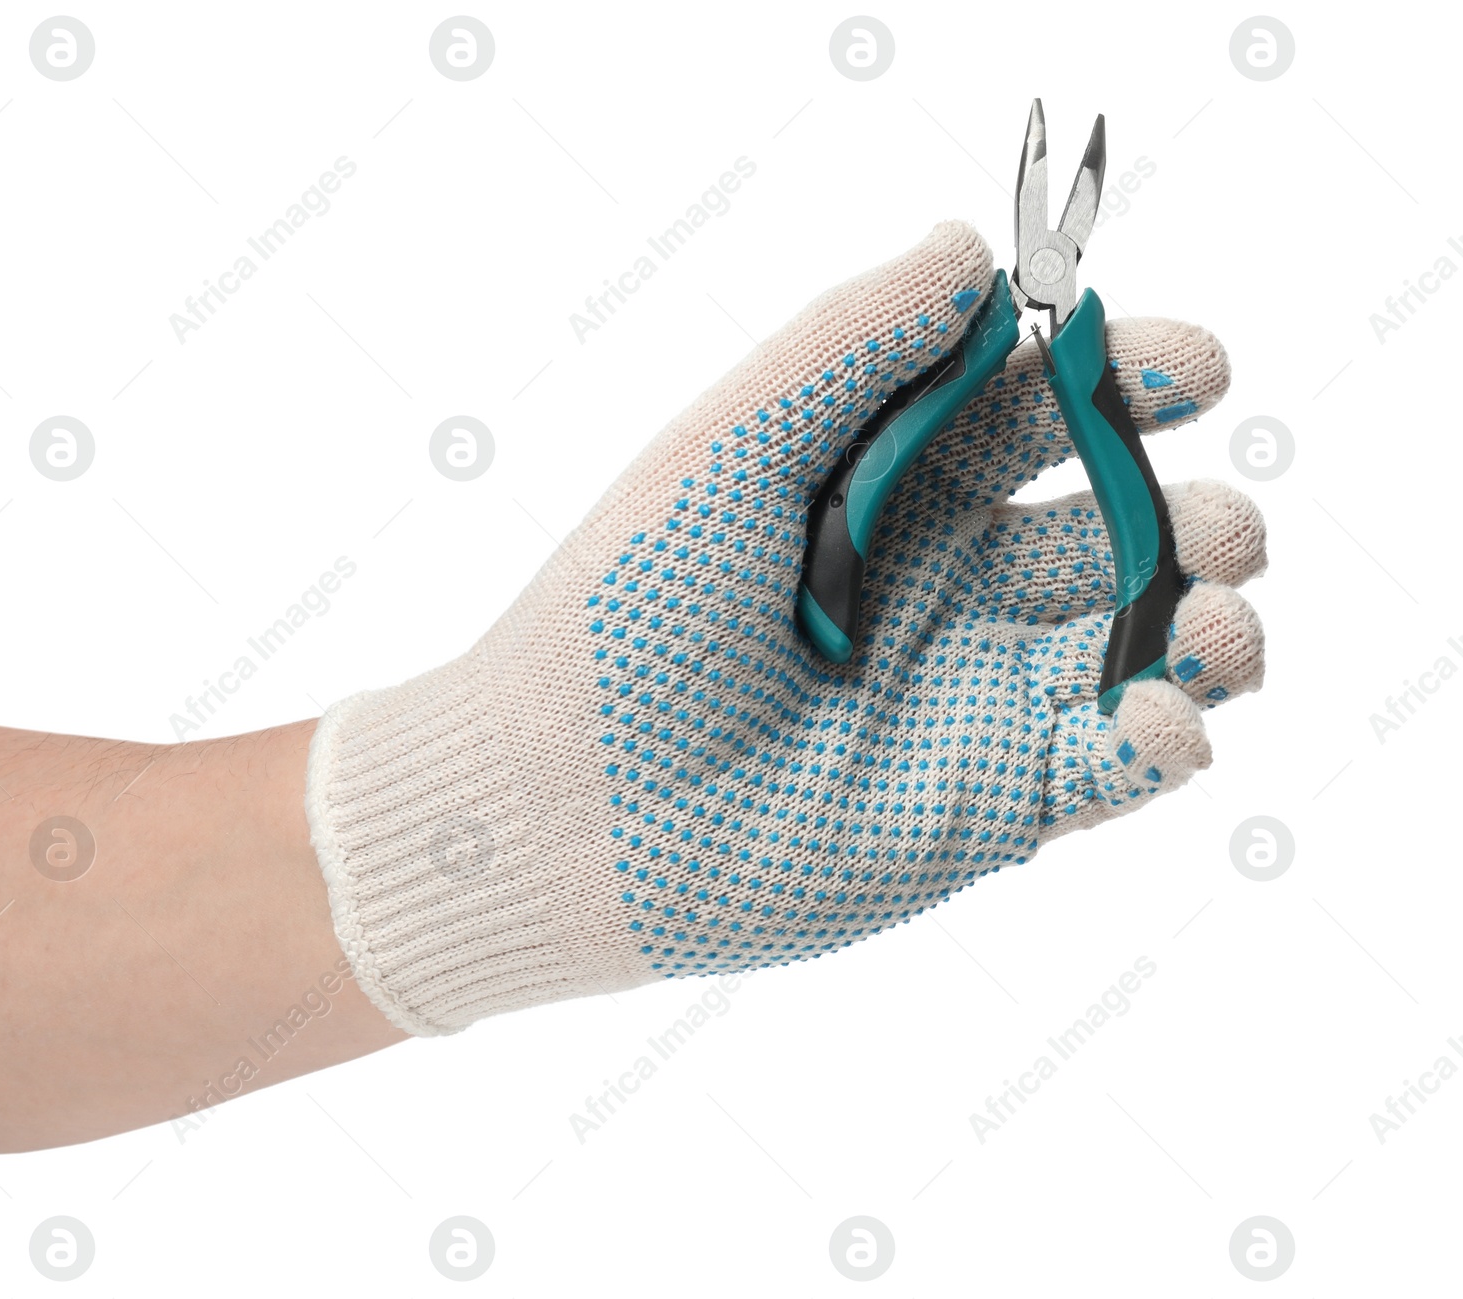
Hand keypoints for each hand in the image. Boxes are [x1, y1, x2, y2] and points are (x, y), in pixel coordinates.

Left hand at [306, 220, 1265, 1034]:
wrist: (562, 807)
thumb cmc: (623, 611)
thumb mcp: (730, 444)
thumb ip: (850, 343)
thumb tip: (973, 250)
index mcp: (889, 489)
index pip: (1038, 415)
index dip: (1123, 380)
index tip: (1194, 366)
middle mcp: (946, 587)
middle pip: (1115, 530)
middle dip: (1193, 513)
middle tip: (1213, 523)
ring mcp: (975, 699)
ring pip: (1145, 648)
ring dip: (1215, 625)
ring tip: (1215, 616)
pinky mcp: (989, 810)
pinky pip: (1113, 767)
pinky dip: (1165, 739)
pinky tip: (1162, 721)